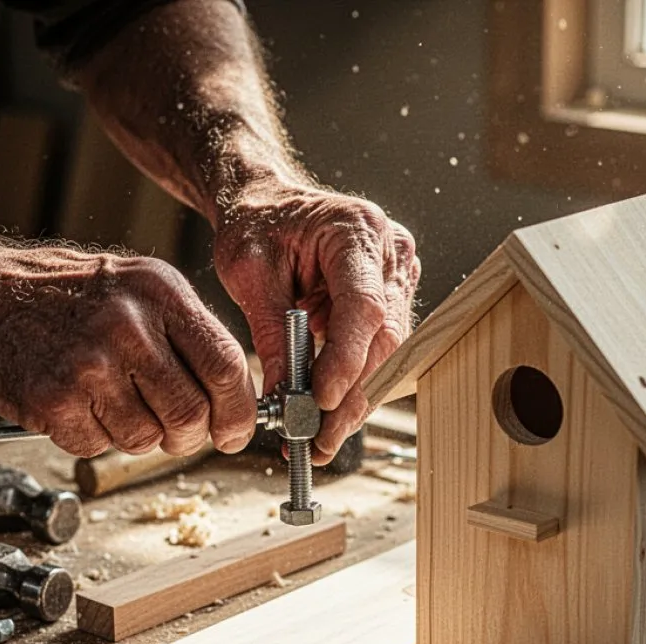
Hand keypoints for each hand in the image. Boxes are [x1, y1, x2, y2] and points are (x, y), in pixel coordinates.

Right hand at [0, 249, 256, 458]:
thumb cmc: (71, 297)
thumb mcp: (141, 289)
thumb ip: (191, 336)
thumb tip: (238, 397)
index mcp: (161, 294)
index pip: (226, 367)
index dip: (239, 413)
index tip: (235, 433)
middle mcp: (127, 326)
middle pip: (190, 414)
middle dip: (188, 437)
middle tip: (175, 433)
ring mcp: (87, 364)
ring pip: (146, 439)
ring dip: (138, 437)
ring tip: (114, 404)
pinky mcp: (52, 400)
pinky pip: (98, 447)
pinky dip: (93, 438)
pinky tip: (78, 405)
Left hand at [213, 180, 418, 463]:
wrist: (267, 202)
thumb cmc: (256, 224)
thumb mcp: (248, 271)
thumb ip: (269, 330)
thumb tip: (281, 393)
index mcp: (354, 231)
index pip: (364, 306)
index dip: (347, 359)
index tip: (322, 401)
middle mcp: (389, 252)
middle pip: (384, 337)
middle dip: (351, 395)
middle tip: (317, 439)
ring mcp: (397, 274)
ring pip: (387, 352)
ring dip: (355, 398)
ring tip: (319, 437)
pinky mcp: (392, 297)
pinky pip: (379, 349)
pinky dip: (354, 382)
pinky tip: (329, 413)